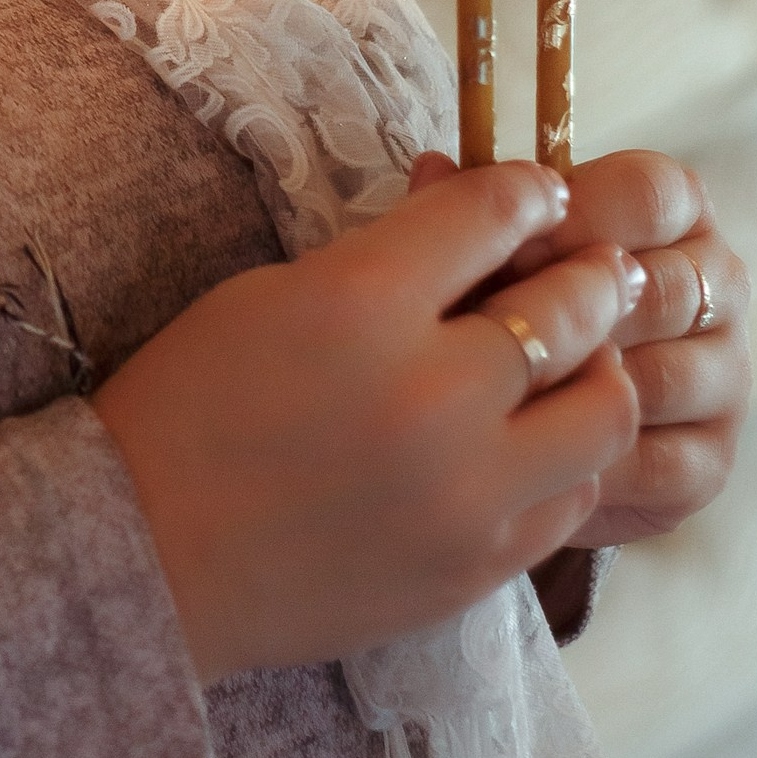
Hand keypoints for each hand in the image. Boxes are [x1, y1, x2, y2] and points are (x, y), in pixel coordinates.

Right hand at [94, 160, 640, 681]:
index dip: (531, 191)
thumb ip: (384, 257)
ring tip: (585, 360)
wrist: (151, 557)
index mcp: (362, 304)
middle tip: (599, 265)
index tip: (542, 192)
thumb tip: (469, 210)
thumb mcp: (273, 295)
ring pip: (604, 411)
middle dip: (594, 271)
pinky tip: (540, 444)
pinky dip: (570, 461)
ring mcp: (466, 492)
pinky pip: (575, 500)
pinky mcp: (479, 566)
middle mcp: (431, 394)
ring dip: (602, 370)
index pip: (494, 213)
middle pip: (573, 308)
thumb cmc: (192, 407)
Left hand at [409, 147, 749, 547]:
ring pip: (661, 378)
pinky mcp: (711, 461)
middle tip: (498, 327)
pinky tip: (529, 458)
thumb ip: (466, 207)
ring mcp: (723, 375)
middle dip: (573, 310)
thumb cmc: (508, 300)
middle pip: (664, 287)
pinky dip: (593, 463)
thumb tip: (432, 171)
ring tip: (504, 396)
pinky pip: (660, 463)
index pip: (651, 193)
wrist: (524, 412)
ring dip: (581, 389)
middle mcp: (716, 284)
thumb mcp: (485, 245)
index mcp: (671, 208)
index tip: (510, 241)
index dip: (579, 213)